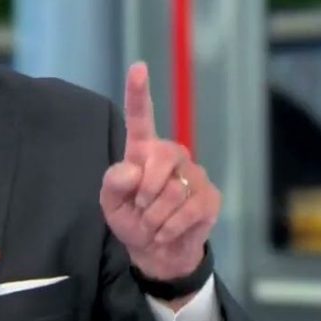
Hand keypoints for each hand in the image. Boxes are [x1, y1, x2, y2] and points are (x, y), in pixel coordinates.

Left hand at [99, 62, 220, 288]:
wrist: (157, 252)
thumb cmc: (132, 220)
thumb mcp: (111, 204)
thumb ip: (113, 183)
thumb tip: (133, 169)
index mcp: (143, 151)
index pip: (140, 118)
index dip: (138, 92)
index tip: (138, 67)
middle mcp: (171, 155)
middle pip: (161, 156)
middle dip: (146, 190)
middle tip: (141, 208)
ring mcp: (193, 174)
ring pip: (172, 191)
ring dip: (154, 217)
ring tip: (153, 223)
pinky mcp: (210, 197)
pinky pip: (187, 211)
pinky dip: (169, 228)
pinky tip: (167, 231)